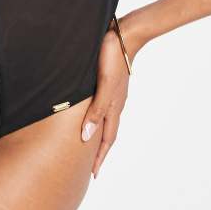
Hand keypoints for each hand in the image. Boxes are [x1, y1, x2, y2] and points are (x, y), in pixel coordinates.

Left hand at [80, 14, 141, 178]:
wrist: (124, 34)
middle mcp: (114, 102)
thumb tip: (86, 137)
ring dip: (98, 133)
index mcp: (113, 106)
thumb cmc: (112, 58)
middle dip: (99, 150)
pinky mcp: (110, 81)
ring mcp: (113, 92)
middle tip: (91, 166)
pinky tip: (92, 111)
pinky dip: (98, 116)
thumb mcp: (103, 86)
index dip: (99, 156)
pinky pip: (103, 105)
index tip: (93, 175)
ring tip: (89, 143)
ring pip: (105, 118)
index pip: (106, 138)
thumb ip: (95, 111)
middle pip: (107, 132)